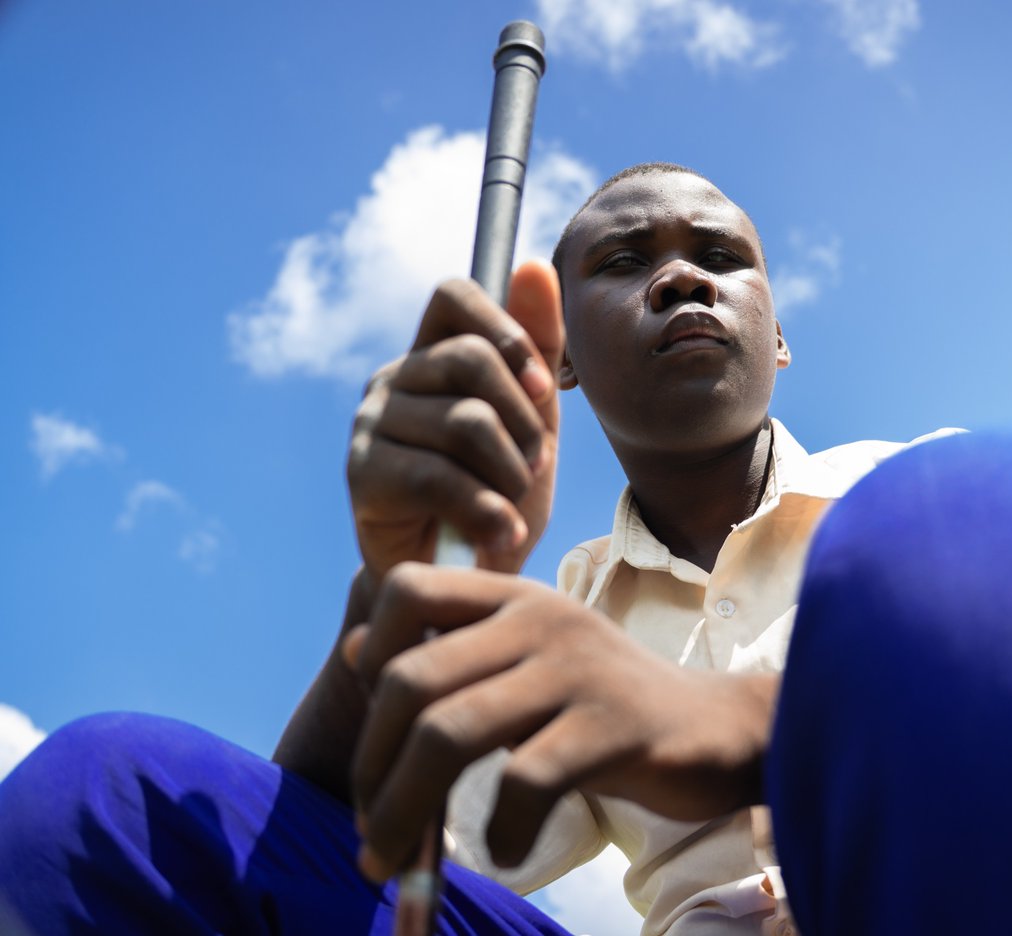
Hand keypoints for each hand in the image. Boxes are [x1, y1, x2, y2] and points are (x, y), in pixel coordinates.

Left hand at [343, 563, 778, 880]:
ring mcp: (576, 670)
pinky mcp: (612, 727)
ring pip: (449, 733)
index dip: (371, 650)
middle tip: (370, 826)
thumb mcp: (529, 662)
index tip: (374, 724)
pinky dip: (499, 832)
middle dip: (371, 766)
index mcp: (515, 597)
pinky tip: (504, 853)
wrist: (716, 728)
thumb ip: (454, 653)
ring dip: (404, 809)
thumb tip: (357, 650)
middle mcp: (540, 619)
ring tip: (394, 857)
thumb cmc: (604, 704)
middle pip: (411, 680)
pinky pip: (523, 782)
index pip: (408, 588)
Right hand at [346, 261, 562, 581]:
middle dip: (523, 418)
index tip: (541, 386)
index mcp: (432, 354)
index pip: (454, 295)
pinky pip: (436, 476)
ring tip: (516, 507)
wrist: (467, 578)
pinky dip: (485, 510)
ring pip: (463, 421)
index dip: (505, 329)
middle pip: (469, 359)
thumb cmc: (500, 491)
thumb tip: (534, 266)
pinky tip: (502, 535)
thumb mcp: (533, 420)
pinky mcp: (361, 474)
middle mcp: (394, 377)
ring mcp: (372, 423)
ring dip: (511, 473)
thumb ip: (537, 347)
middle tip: (536, 464)